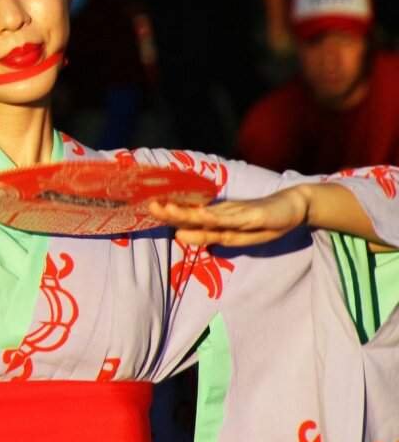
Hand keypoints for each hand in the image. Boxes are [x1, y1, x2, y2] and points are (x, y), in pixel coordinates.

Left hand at [149, 187, 310, 248]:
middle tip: (150, 206)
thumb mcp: (236, 235)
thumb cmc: (263, 220)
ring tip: (167, 209)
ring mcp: (237, 212)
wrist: (294, 206)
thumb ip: (212, 235)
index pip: (189, 219)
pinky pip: (232, 218)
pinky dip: (217, 217)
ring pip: (208, 214)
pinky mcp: (253, 214)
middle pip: (194, 214)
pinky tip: (203, 216)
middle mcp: (223, 213)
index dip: (170, 217)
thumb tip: (183, 236)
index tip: (148, 213)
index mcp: (217, 218)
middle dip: (172, 212)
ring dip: (187, 212)